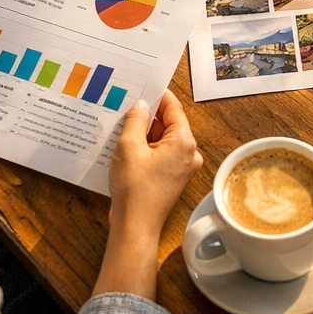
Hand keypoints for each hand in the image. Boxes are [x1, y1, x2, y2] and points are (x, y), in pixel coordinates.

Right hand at [108, 90, 202, 236]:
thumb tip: (140, 104)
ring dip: (145, 133)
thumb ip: (135, 120)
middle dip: (149, 116)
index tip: (145, 86)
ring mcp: (182, 167)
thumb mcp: (129, 146)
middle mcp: (189, 153)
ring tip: (124, 124)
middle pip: (169, 124)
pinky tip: (127, 146)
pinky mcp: (172, 177)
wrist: (134, 227)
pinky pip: (160, 154)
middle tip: (129, 104)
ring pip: (163, 140)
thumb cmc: (134, 189)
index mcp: (184, 142)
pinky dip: (146, 148)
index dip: (158, 96)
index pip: (173, 108)